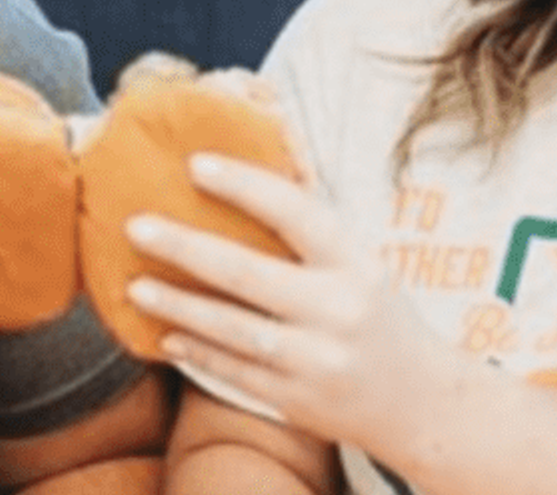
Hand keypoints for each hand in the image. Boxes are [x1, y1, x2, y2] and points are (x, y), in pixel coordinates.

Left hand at [124, 154, 451, 457]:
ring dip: (177, 306)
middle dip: (185, 248)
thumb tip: (267, 153)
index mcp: (356, 264)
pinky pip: (234, 372)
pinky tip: (166, 334)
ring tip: (135, 287)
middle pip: (247, 274)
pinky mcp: (298, 402)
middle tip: (136, 226)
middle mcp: (337, 311)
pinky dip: (196, 352)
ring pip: (231, 328)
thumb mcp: (361, 263)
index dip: (243, 186)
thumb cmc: (378, 314)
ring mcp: (316, 361)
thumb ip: (311, 225)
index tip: (194, 164)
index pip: (295, 213)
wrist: (421, 404)